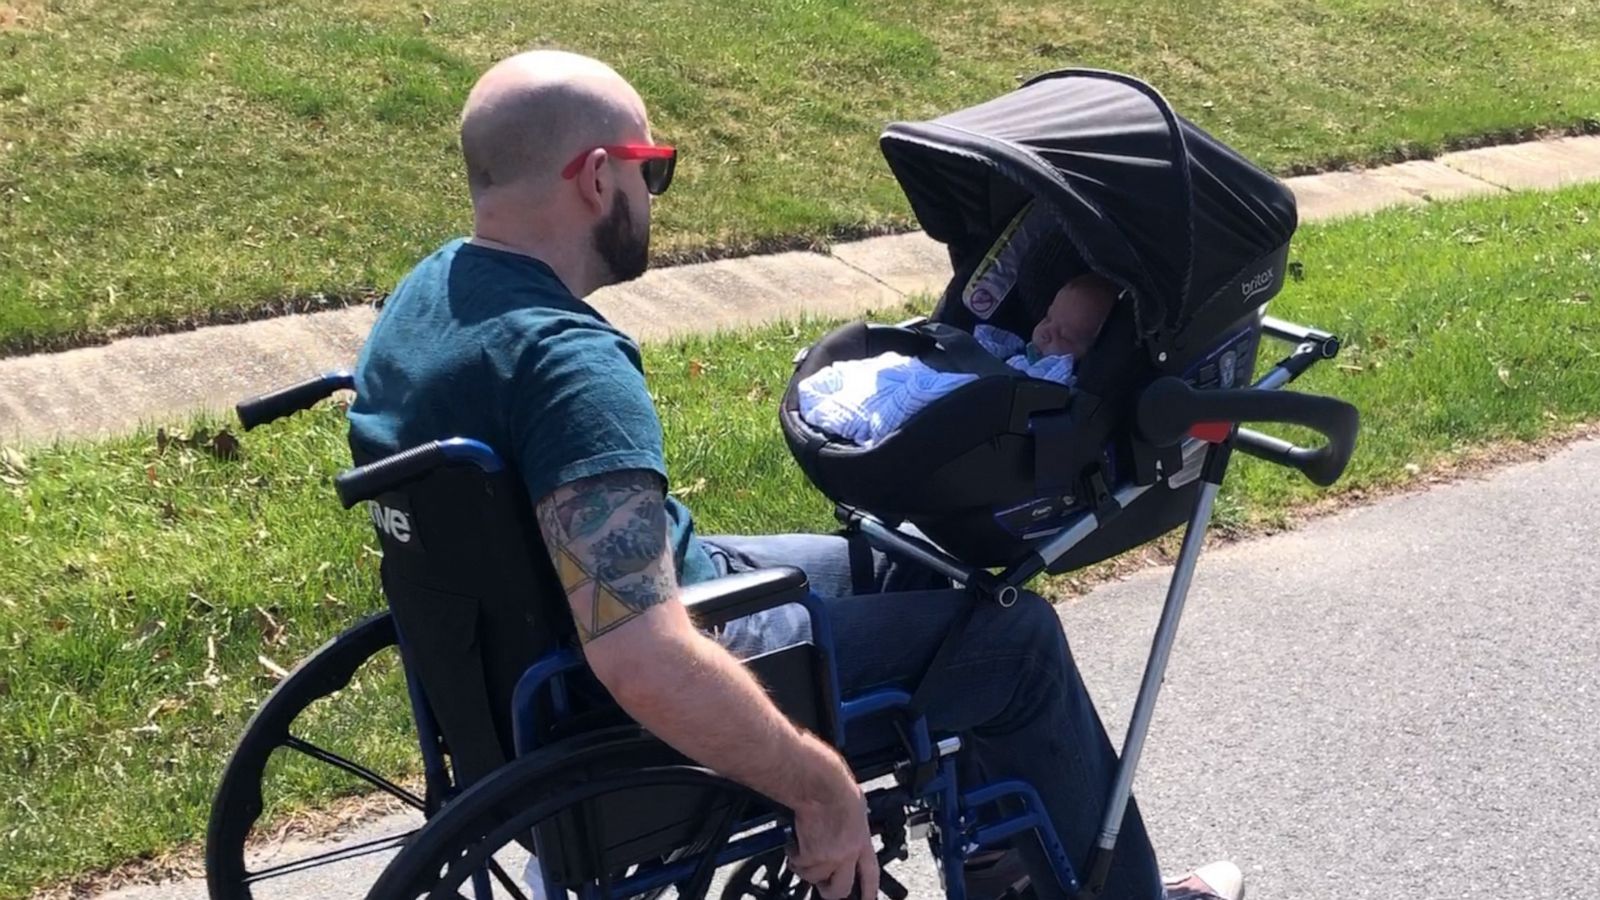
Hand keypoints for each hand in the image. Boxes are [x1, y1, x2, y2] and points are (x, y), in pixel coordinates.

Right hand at [786, 755, 877, 898]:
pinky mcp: (811, 855)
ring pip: (814, 877)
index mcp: (862, 841)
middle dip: (829, 891)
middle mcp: (848, 853)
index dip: (870, 891)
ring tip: (801, 848)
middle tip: (821, 885)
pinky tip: (794, 842)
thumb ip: (853, 828)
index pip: (870, 875)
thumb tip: (848, 831)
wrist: (819, 784)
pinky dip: (793, 855)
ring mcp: (830, 857)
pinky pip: (798, 865)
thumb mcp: (855, 809)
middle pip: (840, 889)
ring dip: (805, 866)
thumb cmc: (835, 787)